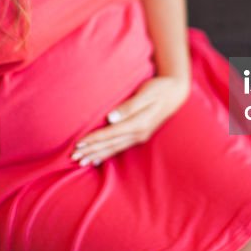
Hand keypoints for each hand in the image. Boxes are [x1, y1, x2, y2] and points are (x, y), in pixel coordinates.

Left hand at [70, 75, 189, 166]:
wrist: (176, 91)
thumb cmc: (159, 88)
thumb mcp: (146, 93)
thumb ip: (130, 106)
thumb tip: (112, 118)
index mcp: (139, 123)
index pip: (110, 133)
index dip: (93, 139)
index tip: (78, 143)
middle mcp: (139, 133)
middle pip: (110, 145)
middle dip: (91, 151)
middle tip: (73, 158)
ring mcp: (140, 136)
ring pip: (114, 149)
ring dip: (97, 155)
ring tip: (82, 162)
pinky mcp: (140, 135)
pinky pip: (120, 148)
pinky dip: (107, 154)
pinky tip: (98, 159)